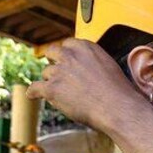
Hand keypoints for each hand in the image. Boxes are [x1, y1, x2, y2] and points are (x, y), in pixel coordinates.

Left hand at [27, 38, 148, 129]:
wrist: (117, 108)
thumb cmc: (118, 92)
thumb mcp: (109, 67)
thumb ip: (94, 62)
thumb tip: (87, 69)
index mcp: (86, 47)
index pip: (68, 44)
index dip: (67, 54)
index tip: (68, 61)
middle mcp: (70, 56)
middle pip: (52, 53)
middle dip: (54, 62)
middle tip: (59, 72)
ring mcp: (59, 72)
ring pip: (47, 73)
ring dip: (52, 81)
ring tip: (62, 93)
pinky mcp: (52, 89)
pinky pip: (35, 88)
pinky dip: (34, 93)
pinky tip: (33, 95)